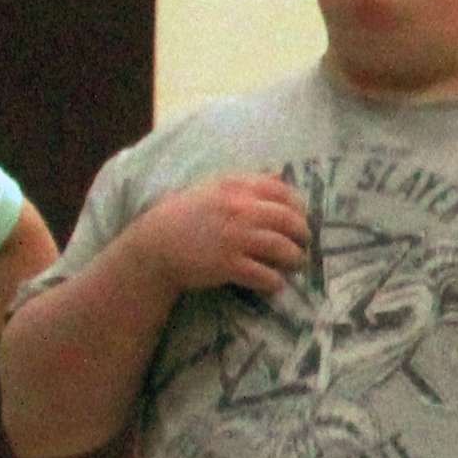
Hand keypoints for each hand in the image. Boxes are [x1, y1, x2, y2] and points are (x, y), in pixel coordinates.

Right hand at [128, 174, 310, 298]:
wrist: (154, 247)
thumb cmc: (183, 216)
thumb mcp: (212, 189)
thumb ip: (246, 183)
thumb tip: (281, 173)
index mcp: (236, 187)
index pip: (282, 192)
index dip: (298, 206)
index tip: (301, 217)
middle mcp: (239, 209)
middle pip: (288, 220)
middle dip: (302, 234)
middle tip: (303, 243)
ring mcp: (235, 238)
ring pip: (282, 248)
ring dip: (295, 259)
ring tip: (294, 264)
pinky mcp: (228, 265)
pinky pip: (265, 275)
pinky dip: (275, 282)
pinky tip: (275, 283)